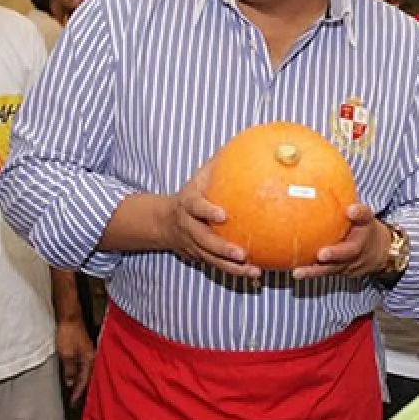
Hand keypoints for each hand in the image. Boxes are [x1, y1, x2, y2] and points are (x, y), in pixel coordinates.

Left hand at [56, 318, 94, 404]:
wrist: (69, 317)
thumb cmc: (68, 334)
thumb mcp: (66, 354)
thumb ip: (69, 369)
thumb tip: (70, 382)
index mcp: (90, 359)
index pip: (84, 380)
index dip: (78, 392)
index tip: (73, 402)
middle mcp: (92, 357)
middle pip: (88, 377)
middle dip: (82, 388)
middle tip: (75, 400)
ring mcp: (89, 352)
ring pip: (86, 371)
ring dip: (80, 381)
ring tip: (75, 390)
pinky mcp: (84, 349)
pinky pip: (83, 365)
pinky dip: (79, 373)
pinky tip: (75, 376)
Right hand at [168, 163, 260, 278]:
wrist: (164, 222)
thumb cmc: (191, 194)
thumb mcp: (199, 178)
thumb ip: (218, 164)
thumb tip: (245, 146)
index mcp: (187, 205)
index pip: (195, 208)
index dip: (207, 211)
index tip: (222, 215)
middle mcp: (188, 227)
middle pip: (204, 240)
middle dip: (222, 248)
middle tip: (241, 253)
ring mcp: (193, 245)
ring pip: (212, 259)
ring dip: (232, 267)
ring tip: (254, 271)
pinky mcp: (200, 257)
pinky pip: (217, 266)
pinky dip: (235, 272)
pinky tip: (255, 273)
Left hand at [292, 204, 391, 280]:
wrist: (381, 251)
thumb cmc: (364, 227)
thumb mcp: (361, 213)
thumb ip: (347, 203)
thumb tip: (324, 186)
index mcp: (365, 226)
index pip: (364, 216)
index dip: (358, 213)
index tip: (350, 210)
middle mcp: (361, 246)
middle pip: (349, 251)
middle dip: (335, 254)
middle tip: (321, 254)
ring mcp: (352, 262)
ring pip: (334, 267)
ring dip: (316, 270)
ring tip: (299, 272)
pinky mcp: (343, 272)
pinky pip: (327, 272)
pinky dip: (312, 273)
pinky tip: (297, 272)